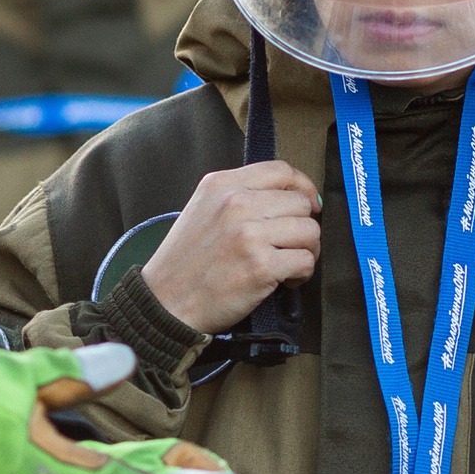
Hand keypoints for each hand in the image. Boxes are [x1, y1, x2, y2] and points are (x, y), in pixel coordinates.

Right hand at [142, 161, 320, 334]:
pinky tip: (284, 280)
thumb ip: (239, 195)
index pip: (281, 171)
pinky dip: (301, 273)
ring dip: (306, 250)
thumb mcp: (203, 209)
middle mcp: (236, 204)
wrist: (165, 303)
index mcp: (221, 185)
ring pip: (309, 231)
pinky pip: (305, 261)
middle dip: (304, 225)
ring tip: (288, 263)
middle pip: (300, 202)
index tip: (309, 203)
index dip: (304, 187)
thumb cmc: (184, 263)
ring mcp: (249, 234)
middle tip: (291, 244)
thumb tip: (288, 197)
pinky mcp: (261, 266)